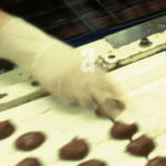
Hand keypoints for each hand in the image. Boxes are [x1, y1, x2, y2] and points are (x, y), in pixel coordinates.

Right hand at [0, 18, 124, 116]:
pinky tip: (65, 92)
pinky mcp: (58, 88)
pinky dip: (70, 100)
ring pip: (86, 100)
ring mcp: (70, 81)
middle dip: (110, 106)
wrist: (38, 50)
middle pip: (101, 94)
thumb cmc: (58, 54)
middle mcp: (82, 74)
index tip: (127, 103)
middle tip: (116, 115)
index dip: (119, 94)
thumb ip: (91, 72)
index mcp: (89, 66)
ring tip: (81, 98)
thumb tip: (105, 85)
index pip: (109, 82)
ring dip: (87, 103)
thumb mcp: (79, 60)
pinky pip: (69, 100)